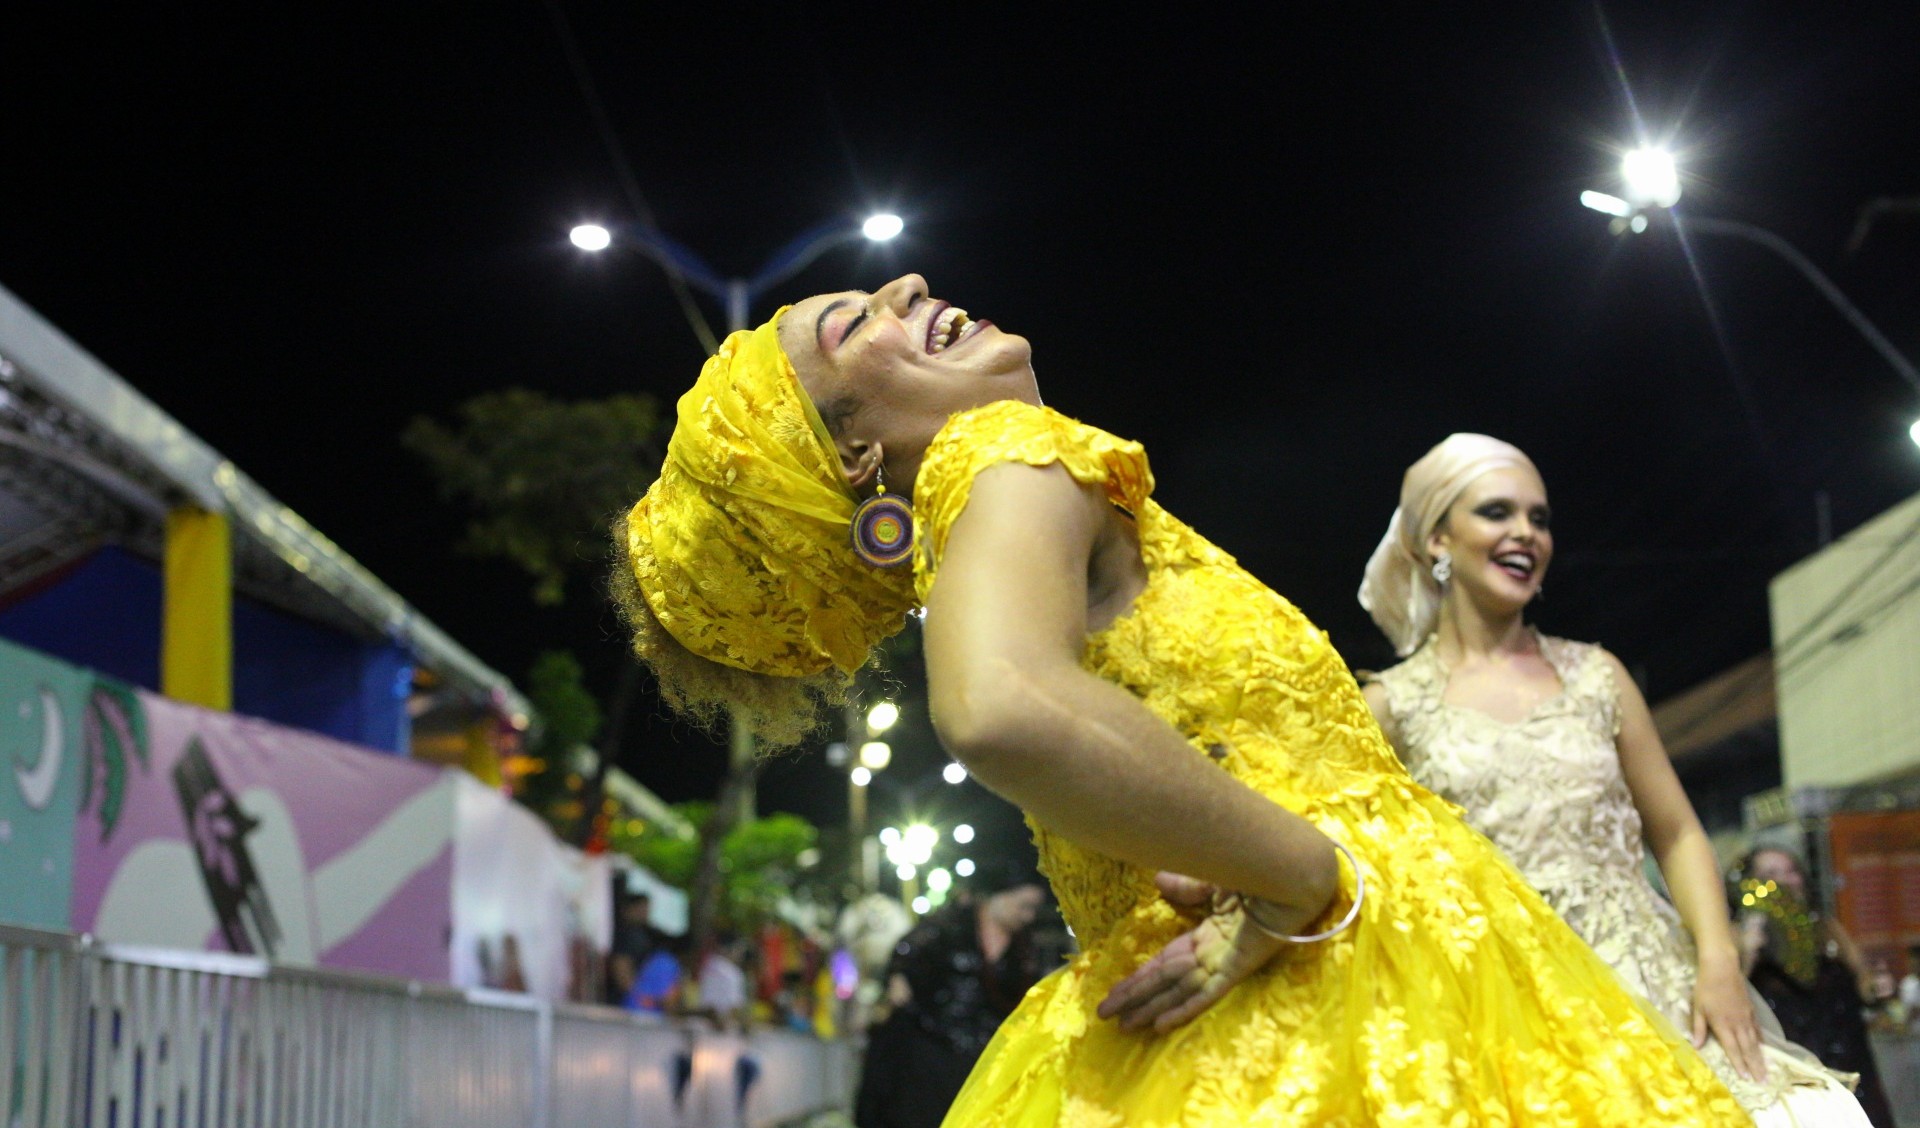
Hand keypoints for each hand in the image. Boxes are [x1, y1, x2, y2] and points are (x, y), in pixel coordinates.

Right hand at [1095, 873, 1304, 1032]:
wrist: (1287, 869)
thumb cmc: (1256, 871)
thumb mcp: (1212, 879)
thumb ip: (1187, 886)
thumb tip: (1158, 881)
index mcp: (1207, 936)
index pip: (1165, 963)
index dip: (1139, 978)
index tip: (1114, 992)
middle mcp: (1212, 953)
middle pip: (1165, 981)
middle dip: (1136, 999)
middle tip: (1106, 1017)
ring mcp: (1225, 961)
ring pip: (1179, 990)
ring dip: (1151, 1008)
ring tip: (1125, 1025)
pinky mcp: (1239, 965)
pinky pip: (1208, 991)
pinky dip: (1184, 1008)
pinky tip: (1162, 1024)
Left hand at [1692, 957, 1766, 1081]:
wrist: (1722, 968)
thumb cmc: (1705, 988)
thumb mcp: (1697, 1008)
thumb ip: (1699, 1028)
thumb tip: (1696, 1046)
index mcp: (1723, 1025)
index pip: (1732, 1049)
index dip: (1739, 1064)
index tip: (1745, 1078)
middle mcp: (1738, 1024)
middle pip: (1748, 1049)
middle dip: (1755, 1066)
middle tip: (1762, 1081)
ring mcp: (1746, 1018)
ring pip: (1755, 1041)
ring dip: (1761, 1057)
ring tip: (1766, 1071)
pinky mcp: (1751, 1011)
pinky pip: (1758, 1030)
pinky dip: (1761, 1041)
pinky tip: (1764, 1049)